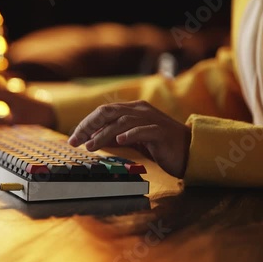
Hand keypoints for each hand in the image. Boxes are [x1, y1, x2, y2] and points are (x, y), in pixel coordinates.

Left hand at [68, 100, 190, 178]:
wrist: (189, 151)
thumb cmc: (160, 146)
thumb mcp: (133, 140)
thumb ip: (115, 136)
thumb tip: (92, 139)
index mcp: (133, 110)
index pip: (103, 112)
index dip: (86, 124)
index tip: (73, 138)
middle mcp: (140, 110)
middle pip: (108, 112)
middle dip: (89, 126)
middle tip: (75, 140)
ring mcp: (151, 120)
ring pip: (122, 122)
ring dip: (103, 134)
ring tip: (90, 146)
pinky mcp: (160, 132)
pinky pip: (143, 130)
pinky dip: (129, 134)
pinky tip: (119, 141)